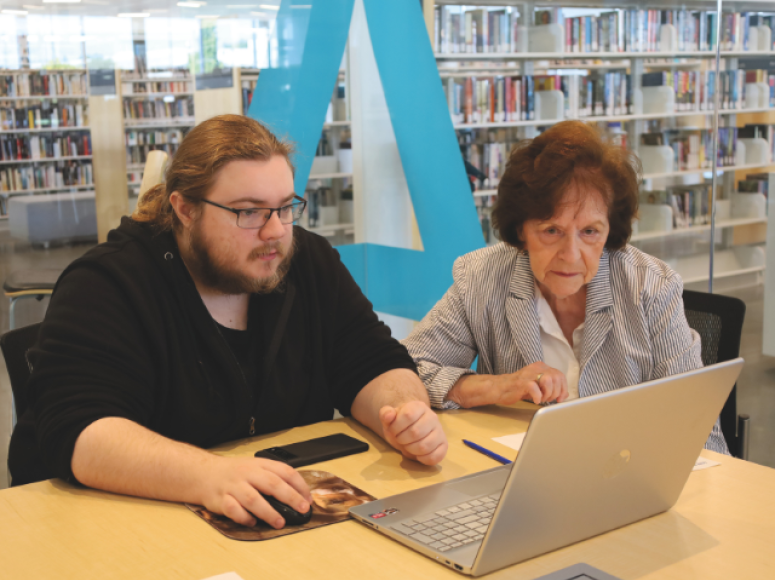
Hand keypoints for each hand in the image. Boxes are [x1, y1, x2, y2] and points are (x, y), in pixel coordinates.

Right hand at [200, 456, 311, 528]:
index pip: (285, 471)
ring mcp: (234, 486)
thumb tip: (297, 497)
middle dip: (290, 497)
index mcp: (260, 464)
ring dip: (268, 512)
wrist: (204, 473)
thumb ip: (273, 478)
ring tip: (280, 522)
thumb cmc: (235, 473)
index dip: (299, 485)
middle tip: (301, 509)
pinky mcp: (221, 499)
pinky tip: (252, 522)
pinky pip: (233, 510)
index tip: (308, 499)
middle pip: (272, 484)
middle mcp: (248, 474)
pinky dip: (244, 518)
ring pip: (253, 499)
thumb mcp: (256, 467)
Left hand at [379, 400, 447, 465]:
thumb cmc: (400, 424)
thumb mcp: (390, 418)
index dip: (396, 427)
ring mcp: (440, 431)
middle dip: (402, 440)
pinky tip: (418, 455)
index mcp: (419, 407)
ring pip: (425, 446)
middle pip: (416, 432)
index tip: (393, 431)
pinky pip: (435, 456)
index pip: (408, 415)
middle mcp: (432, 417)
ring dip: (411, 450)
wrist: (411, 429)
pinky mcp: (444, 445)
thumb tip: (388, 415)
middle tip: (400, 439)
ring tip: (408, 446)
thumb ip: (386, 414)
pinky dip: (423, 459)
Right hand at [448, 362, 567, 407]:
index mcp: (541, 367)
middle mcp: (536, 368)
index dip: (563, 388)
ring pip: (549, 381)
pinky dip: (538, 397)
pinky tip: (535, 400)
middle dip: (556, 392)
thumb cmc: (518, 388)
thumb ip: (550, 386)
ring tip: (542, 399)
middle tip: (548, 399)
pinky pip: (536, 389)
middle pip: (556, 378)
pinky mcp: (522, 382)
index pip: (560, 375)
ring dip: (548, 394)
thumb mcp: (537, 385)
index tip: (560, 398)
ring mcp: (529, 374)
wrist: (499, 388)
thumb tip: (564, 395)